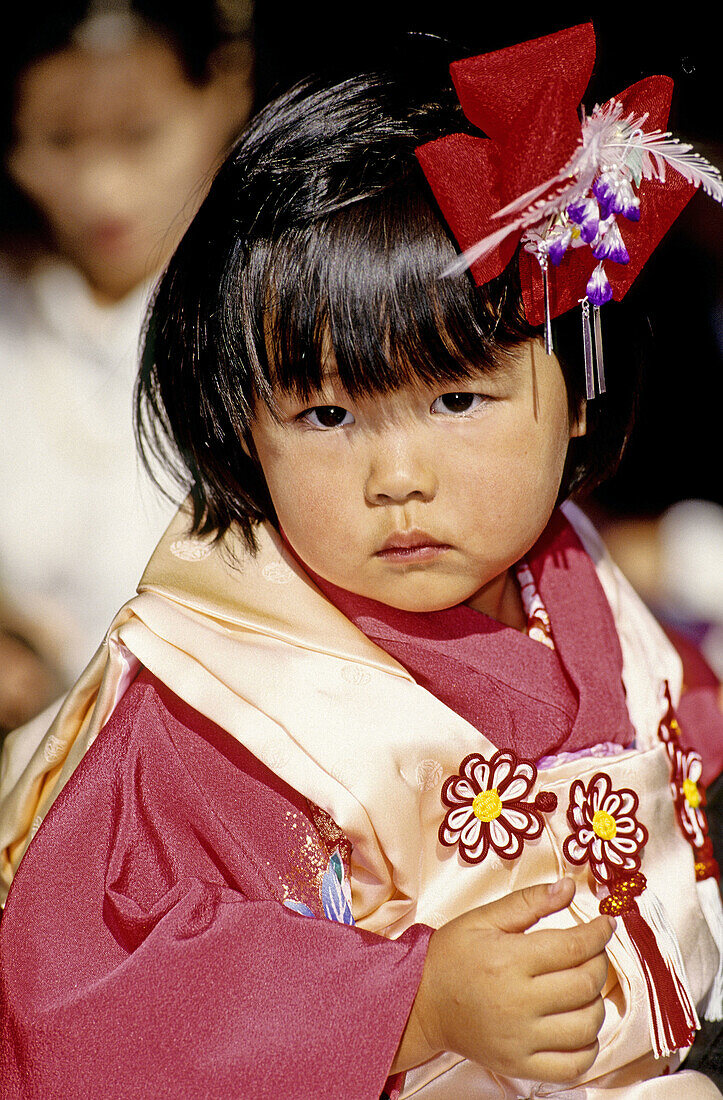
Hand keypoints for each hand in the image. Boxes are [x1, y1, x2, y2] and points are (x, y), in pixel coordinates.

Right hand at [393, 878, 613, 1082]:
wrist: (421, 1004)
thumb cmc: (451, 957)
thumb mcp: (482, 918)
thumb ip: (528, 902)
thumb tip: (569, 887)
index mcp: (508, 960)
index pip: (573, 947)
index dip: (598, 933)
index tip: (605, 924)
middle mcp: (517, 1003)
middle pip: (585, 984)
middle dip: (599, 962)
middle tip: (593, 951)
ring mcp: (520, 1040)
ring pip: (586, 1025)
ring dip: (597, 1002)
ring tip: (583, 986)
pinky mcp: (520, 1066)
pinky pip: (573, 1066)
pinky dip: (589, 1047)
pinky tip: (578, 1024)